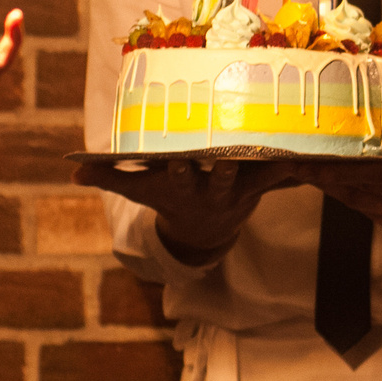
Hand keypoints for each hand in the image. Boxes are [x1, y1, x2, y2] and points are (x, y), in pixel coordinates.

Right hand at [73, 156, 307, 264]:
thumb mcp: (139, 190)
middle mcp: (211, 188)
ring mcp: (238, 188)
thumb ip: (108, 177)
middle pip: (218, 177)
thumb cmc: (167, 197)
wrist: (204, 230)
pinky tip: (309, 150)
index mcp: (182, 186)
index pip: (178, 177)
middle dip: (221, 168)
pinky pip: (278, 174)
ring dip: (263, 165)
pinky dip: (292, 164)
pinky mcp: (259, 184)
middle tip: (226, 156)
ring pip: (252, 175)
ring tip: (279, 150)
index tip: (177, 161)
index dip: (178, 170)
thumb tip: (71, 171)